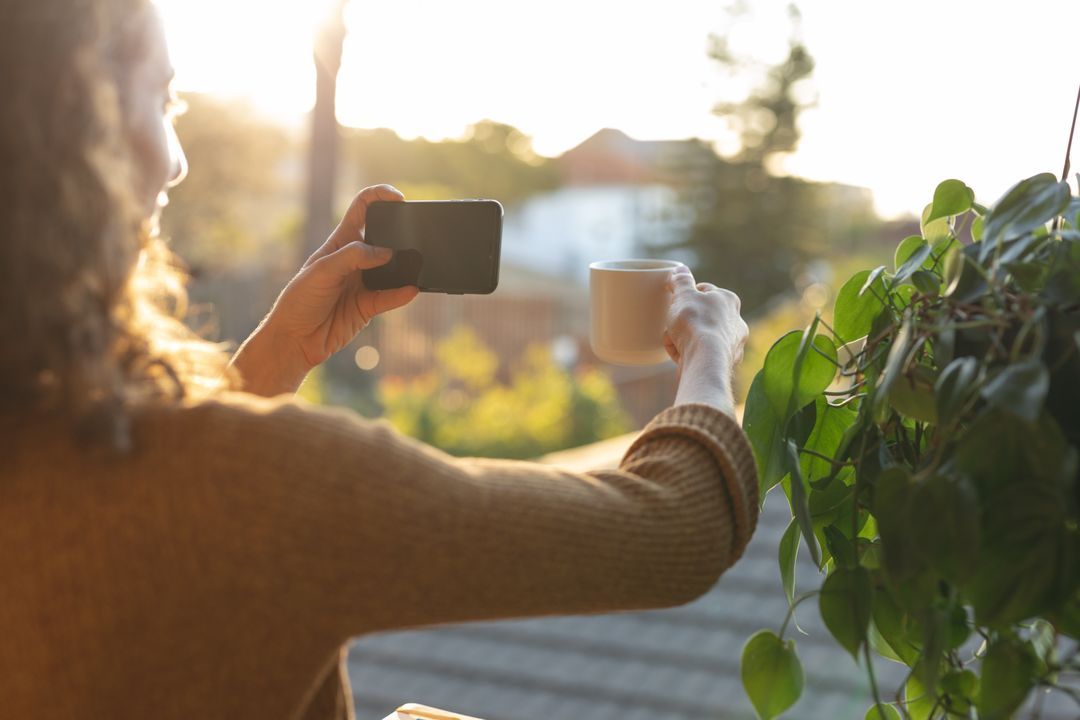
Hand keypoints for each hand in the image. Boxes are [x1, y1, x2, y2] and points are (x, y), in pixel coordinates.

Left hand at [231, 185, 418, 395]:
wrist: (294, 339)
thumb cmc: (299, 300)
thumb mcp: (322, 270)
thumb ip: (353, 257)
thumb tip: (386, 252)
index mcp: (339, 242)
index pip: (362, 209)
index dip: (380, 197)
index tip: (398, 199)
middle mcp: (354, 260)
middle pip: (383, 237)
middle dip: (399, 232)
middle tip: (410, 234)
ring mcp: (363, 283)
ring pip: (392, 269)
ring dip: (405, 266)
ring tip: (415, 264)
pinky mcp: (368, 307)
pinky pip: (391, 297)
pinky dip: (402, 294)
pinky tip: (411, 290)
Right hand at [664, 266, 748, 413]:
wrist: (704, 360)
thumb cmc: (696, 324)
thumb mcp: (683, 295)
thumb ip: (681, 281)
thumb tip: (679, 269)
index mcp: (729, 300)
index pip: (706, 291)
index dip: (687, 295)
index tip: (675, 301)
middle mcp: (736, 322)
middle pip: (703, 316)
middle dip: (685, 320)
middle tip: (672, 323)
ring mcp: (733, 344)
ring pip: (702, 336)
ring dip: (685, 337)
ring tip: (673, 340)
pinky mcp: (724, 363)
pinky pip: (702, 355)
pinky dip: (689, 353)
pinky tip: (679, 354)